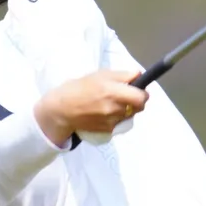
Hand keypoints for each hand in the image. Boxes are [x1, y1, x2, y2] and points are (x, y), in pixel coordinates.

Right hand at [34, 69, 148, 146]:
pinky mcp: (108, 131)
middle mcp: (114, 108)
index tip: (138, 90)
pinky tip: (104, 112)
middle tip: (127, 96)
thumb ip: (122, 75)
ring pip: (130, 115)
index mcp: (112, 91)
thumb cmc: (80, 87)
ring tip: (111, 103)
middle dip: (137, 102)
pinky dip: (117, 118)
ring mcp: (112, 121)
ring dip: (126, 110)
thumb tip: (139, 75)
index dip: (143, 93)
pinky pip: (120, 123)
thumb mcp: (100, 75)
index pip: (141, 97)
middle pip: (139, 107)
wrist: (62, 110)